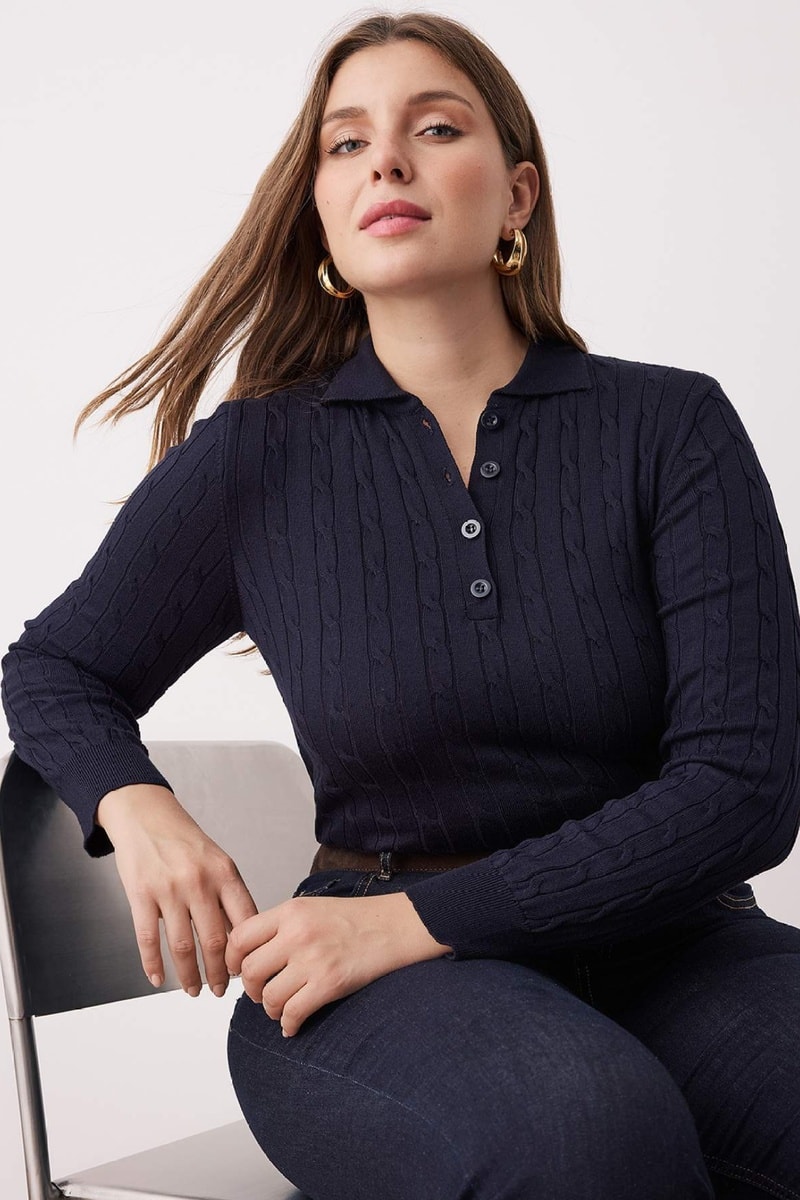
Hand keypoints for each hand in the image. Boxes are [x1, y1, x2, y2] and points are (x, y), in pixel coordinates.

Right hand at [96, 783, 257, 996]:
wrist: (146, 814)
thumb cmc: (185, 841)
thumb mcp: (217, 861)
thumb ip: (229, 896)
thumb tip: (243, 939)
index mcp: (225, 873)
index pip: (244, 922)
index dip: (247, 953)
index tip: (248, 971)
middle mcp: (199, 882)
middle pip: (214, 942)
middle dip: (219, 974)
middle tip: (221, 991)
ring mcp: (169, 889)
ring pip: (182, 947)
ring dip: (188, 976)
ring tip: (194, 991)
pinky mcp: (140, 895)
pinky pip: (148, 939)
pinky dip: (152, 965)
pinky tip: (157, 980)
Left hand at [225, 890, 453, 1035]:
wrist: (395, 926)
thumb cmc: (355, 918)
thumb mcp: (311, 908)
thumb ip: (280, 926)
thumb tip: (250, 955)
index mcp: (290, 912)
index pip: (240, 937)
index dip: (231, 960)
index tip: (236, 970)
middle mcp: (297, 933)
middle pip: (250, 971)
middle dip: (252, 989)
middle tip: (263, 992)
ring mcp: (313, 959)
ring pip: (269, 997)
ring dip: (271, 1009)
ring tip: (281, 1007)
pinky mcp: (329, 983)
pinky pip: (293, 1013)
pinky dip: (289, 1025)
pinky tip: (293, 1024)